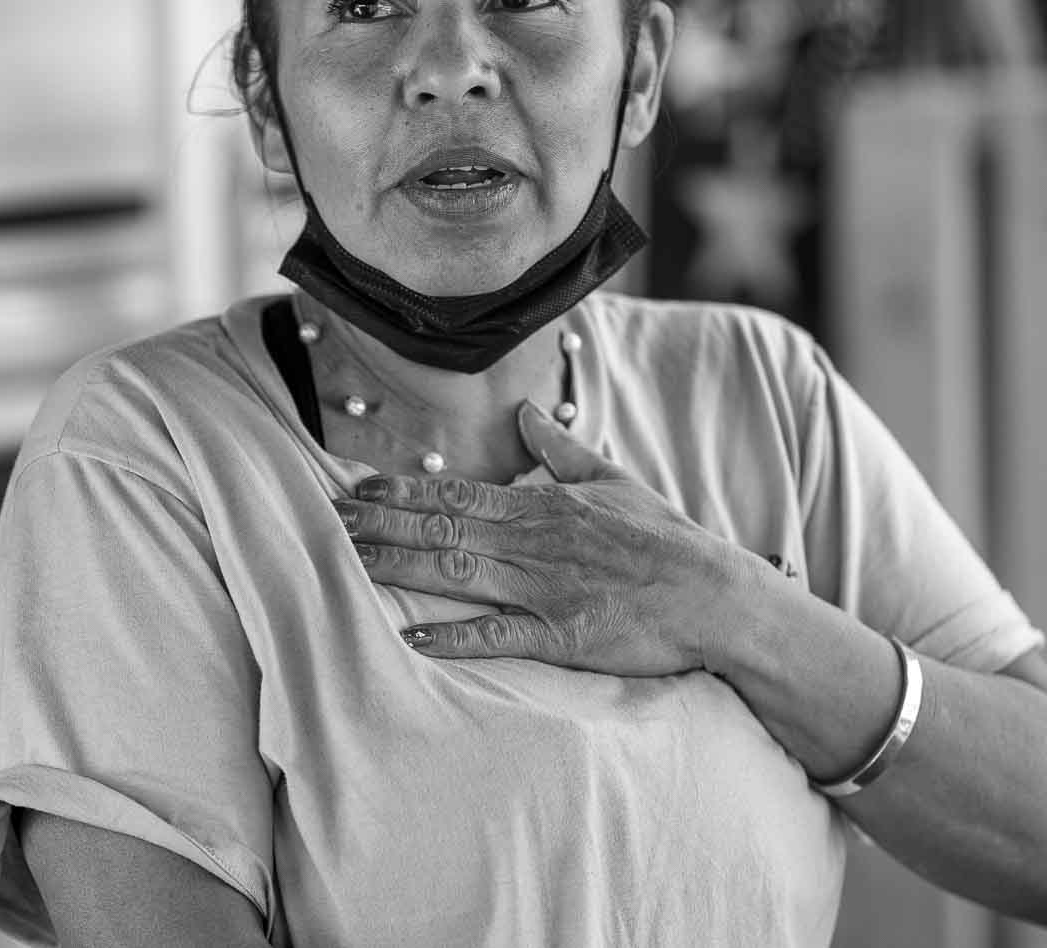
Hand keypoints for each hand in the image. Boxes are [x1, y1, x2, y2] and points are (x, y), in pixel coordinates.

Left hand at [333, 400, 749, 674]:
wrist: (716, 597)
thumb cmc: (667, 541)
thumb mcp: (616, 482)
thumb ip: (563, 451)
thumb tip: (526, 410)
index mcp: (547, 506)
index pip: (461, 494)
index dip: (405, 492)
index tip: (358, 489)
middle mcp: (539, 543)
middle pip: (446, 529)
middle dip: (384, 525)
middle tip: (329, 522)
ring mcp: (548, 590)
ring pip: (460, 573)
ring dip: (400, 567)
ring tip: (349, 563)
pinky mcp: (564, 637)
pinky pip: (500, 636)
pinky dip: (457, 635)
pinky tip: (413, 637)